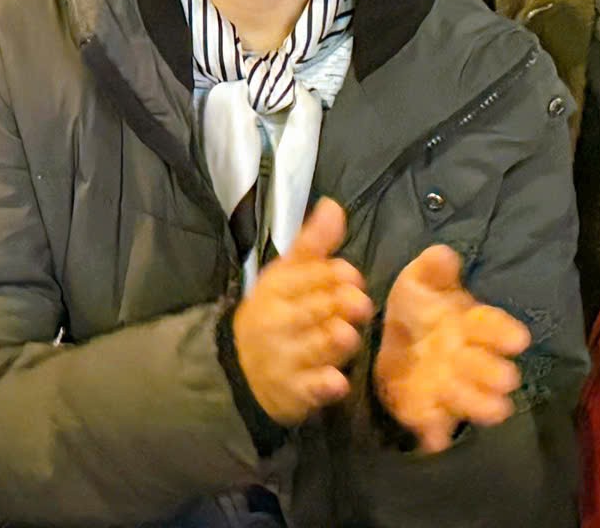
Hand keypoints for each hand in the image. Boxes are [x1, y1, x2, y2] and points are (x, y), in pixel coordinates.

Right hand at [230, 199, 373, 428]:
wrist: (241, 369)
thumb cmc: (275, 313)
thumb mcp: (286, 275)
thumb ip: (312, 244)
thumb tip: (334, 205)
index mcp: (276, 289)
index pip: (307, 276)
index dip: (333, 274)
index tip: (351, 275)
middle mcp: (279, 322)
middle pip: (316, 309)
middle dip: (340, 304)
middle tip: (358, 302)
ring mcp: (286, 359)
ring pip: (318, 347)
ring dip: (335, 340)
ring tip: (347, 334)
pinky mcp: (295, 394)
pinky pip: (313, 389)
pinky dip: (325, 385)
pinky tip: (336, 381)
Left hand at [374, 244, 529, 451]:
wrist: (392, 340)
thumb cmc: (419, 307)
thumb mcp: (420, 281)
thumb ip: (433, 269)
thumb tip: (443, 253)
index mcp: (472, 326)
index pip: (495, 328)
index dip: (505, 333)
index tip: (517, 339)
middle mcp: (470, 361)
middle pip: (492, 371)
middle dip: (496, 374)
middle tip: (503, 378)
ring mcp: (451, 388)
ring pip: (474, 403)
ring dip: (479, 405)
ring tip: (490, 409)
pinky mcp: (427, 411)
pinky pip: (434, 425)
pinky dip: (436, 431)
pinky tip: (434, 437)